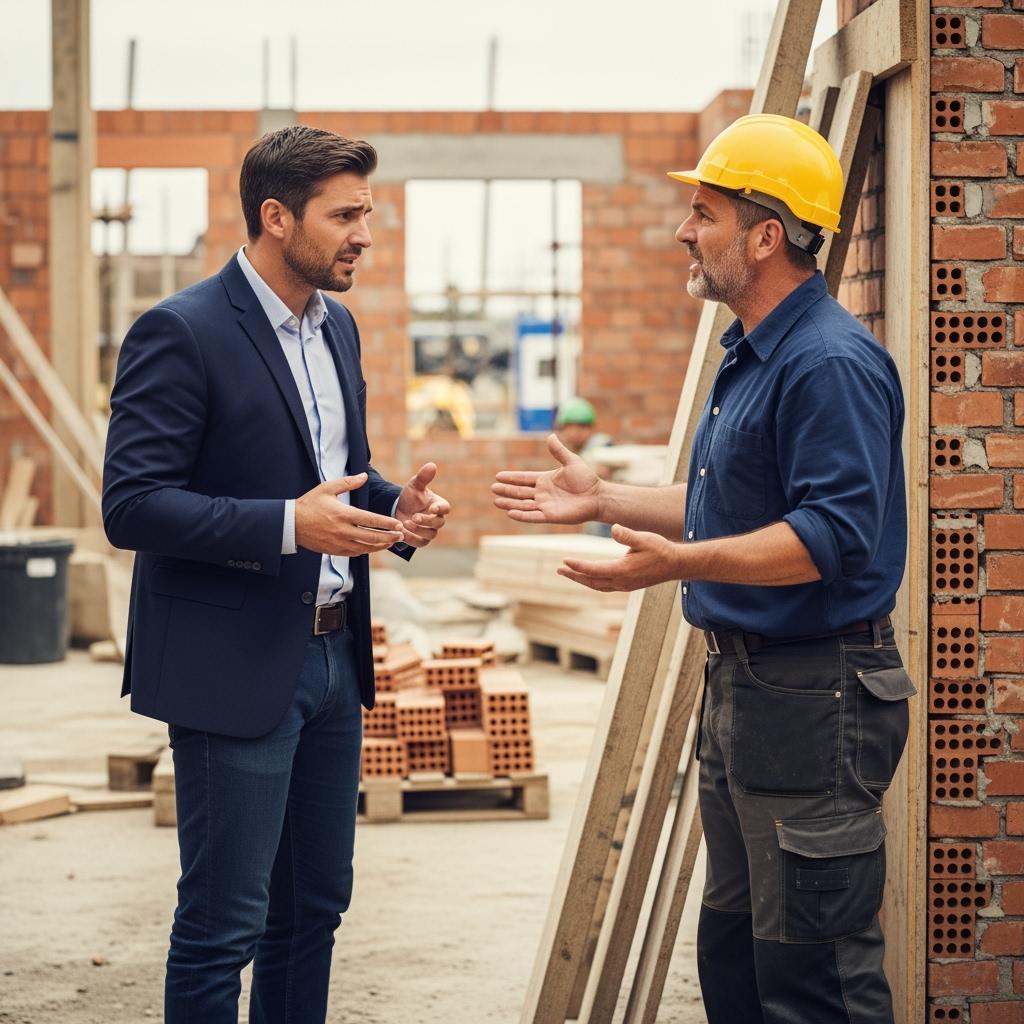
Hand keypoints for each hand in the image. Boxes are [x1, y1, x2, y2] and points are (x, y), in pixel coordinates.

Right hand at [295, 474, 404, 555]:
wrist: (291, 524)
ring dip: (381, 546)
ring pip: (366, 548)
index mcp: (343, 514)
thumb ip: (348, 482)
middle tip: (402, 535)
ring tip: (392, 542)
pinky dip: (367, 550)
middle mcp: (343, 531)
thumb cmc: (309, 504)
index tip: (398, 524)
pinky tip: (375, 546)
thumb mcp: (327, 488)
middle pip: (372, 537)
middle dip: (389, 537)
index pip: (371, 520)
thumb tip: (364, 476)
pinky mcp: (335, 550)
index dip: (387, 523)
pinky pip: (355, 553)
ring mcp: (339, 542)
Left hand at [395, 463, 450, 547]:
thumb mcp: (414, 485)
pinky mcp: (421, 540)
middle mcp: (437, 519)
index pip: (445, 508)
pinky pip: (420, 543)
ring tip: (405, 523)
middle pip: (438, 523)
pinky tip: (402, 532)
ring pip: (430, 535)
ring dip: (418, 530)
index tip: (431, 508)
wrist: (398, 509)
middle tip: (414, 517)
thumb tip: (432, 465)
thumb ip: (423, 477)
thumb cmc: (410, 496)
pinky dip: (411, 539)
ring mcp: (430, 531)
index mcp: (439, 505)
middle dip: (427, 521)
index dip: (440, 509)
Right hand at [492, 434, 601, 524]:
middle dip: (507, 490)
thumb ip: (559, 451)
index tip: (498, 476)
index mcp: (545, 480)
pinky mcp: (550, 516)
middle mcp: (542, 493)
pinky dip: (522, 515)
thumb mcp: (571, 461)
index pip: (524, 479)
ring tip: (496, 501)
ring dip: (510, 503)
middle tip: (493, 488)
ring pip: (523, 504)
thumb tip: (551, 435)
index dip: (511, 478)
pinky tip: (511, 512)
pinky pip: (533, 516)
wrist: (597, 496)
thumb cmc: (587, 479)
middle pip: (520, 492)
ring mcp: (545, 505)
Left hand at [557, 524, 681, 591]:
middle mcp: (621, 581)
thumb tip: (613, 528)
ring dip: (582, 580)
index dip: (578, 566)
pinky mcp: (628, 585)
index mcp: (622, 570)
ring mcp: (625, 585)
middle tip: (559, 569)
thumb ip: (627, 534)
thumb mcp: (644, 538)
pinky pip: (605, 586)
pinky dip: (593, 582)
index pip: (593, 570)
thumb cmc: (661, 549)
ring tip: (569, 573)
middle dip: (574, 575)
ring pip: (598, 586)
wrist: (677, 565)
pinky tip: (589, 576)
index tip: (564, 561)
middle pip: (591, 581)